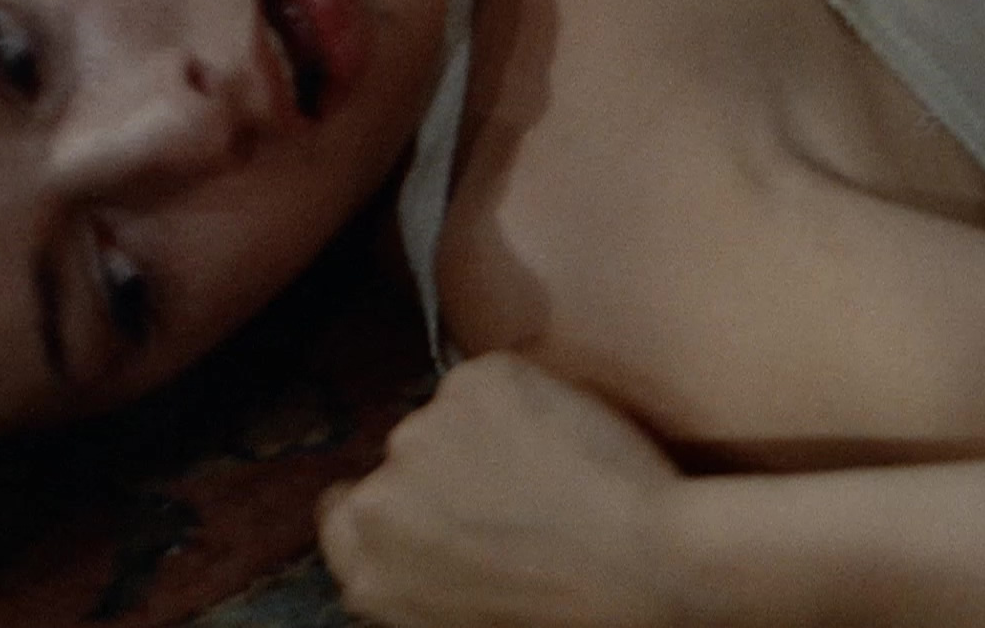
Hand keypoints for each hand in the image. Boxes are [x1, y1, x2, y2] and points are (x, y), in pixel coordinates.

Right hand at [318, 353, 682, 627]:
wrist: (642, 566)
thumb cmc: (565, 612)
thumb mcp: (460, 619)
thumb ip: (415, 575)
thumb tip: (426, 540)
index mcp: (370, 570)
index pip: (343, 517)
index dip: (393, 505)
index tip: (433, 503)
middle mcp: (380, 498)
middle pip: (402, 461)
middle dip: (447, 468)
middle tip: (513, 491)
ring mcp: (424, 431)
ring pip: (449, 417)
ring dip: (487, 431)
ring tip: (552, 468)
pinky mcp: (476, 381)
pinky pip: (496, 380)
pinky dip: (527, 398)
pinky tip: (568, 438)